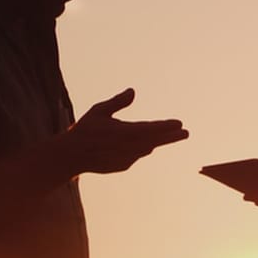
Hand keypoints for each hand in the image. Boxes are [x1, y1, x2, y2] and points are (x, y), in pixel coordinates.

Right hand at [68, 89, 187, 173]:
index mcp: (124, 133)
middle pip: (155, 141)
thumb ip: (117, 102)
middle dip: (172, 137)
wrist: (71, 157)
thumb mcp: (99, 111)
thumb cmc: (84, 130)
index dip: (166, 127)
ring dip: (159, 141)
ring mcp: (126, 159)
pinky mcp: (123, 166)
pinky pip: (136, 155)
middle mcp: (128, 148)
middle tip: (186, 133)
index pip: (151, 129)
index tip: (179, 124)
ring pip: (147, 148)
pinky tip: (141, 144)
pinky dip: (140, 148)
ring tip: (172, 135)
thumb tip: (133, 91)